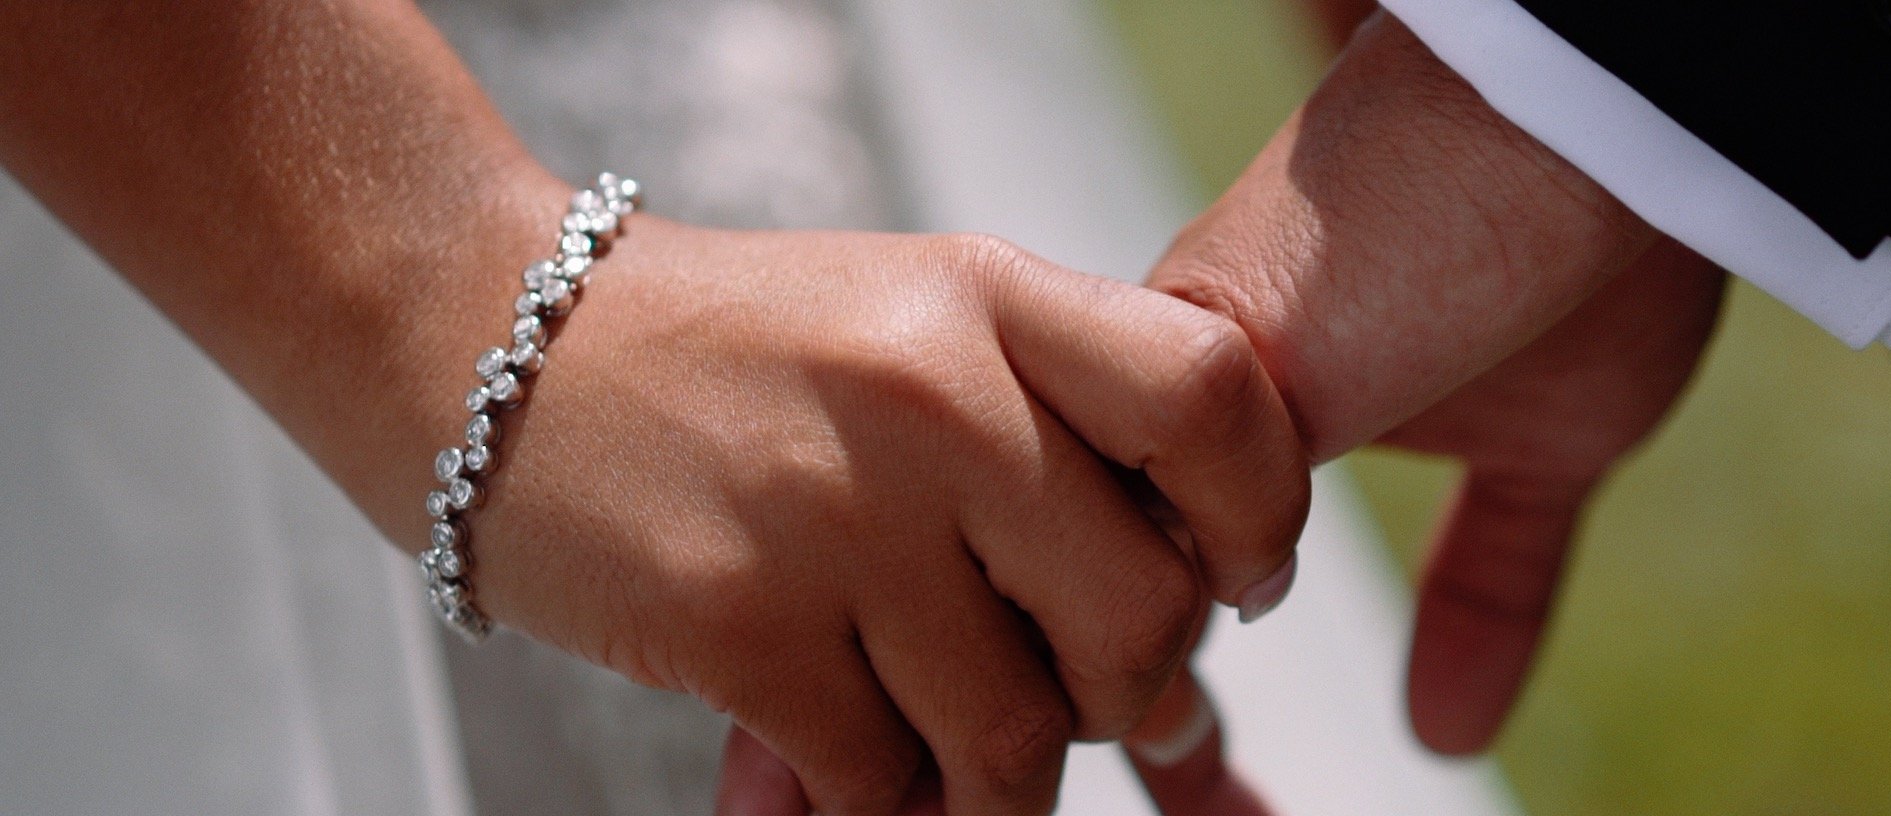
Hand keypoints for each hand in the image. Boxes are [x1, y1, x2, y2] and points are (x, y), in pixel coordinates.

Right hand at [472, 218, 1309, 814]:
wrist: (493, 342)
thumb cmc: (730, 351)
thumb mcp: (913, 324)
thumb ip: (1053, 437)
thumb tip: (1198, 634)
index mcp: (990, 295)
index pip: (1214, 400)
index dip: (1262, 514)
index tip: (1239, 577)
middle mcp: (930, 392)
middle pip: (1141, 610)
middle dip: (1133, 689)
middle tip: (1092, 691)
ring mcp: (833, 512)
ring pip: (1015, 734)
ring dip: (1005, 777)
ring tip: (962, 745)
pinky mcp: (738, 622)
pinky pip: (881, 781)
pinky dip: (884, 800)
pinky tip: (854, 751)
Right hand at [1147, 11, 1698, 756]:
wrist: (1579, 119)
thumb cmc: (1384, 214)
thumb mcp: (1232, 365)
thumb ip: (1168, 489)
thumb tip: (1136, 626)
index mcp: (1174, 379)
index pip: (1095, 534)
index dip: (1077, 639)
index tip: (1067, 726)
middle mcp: (1273, 404)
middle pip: (1186, 572)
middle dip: (1149, 680)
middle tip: (1164, 780)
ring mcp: (1409, 411)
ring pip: (1316, 584)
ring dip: (1275, 680)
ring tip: (1237, 797)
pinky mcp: (1537, 429)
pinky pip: (1497, 560)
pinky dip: (1475, 644)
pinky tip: (1448, 723)